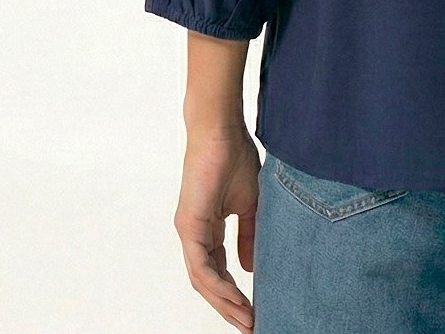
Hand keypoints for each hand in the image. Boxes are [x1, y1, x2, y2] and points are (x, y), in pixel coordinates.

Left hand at [174, 123, 258, 330]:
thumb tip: (250, 268)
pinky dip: (219, 286)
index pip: (219, 270)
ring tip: (247, 319)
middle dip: (229, 306)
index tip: (256, 308)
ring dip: (225, 303)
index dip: (235, 292)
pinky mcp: (189, 226)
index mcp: (207, 228)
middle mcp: (194, 234)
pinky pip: (202, 267)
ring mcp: (189, 231)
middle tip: (250, 325)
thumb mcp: (250, 203)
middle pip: (209, 282)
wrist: (221, 130)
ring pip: (203, 280)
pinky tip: (237, 298)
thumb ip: (248, 235)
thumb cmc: (234, 156)